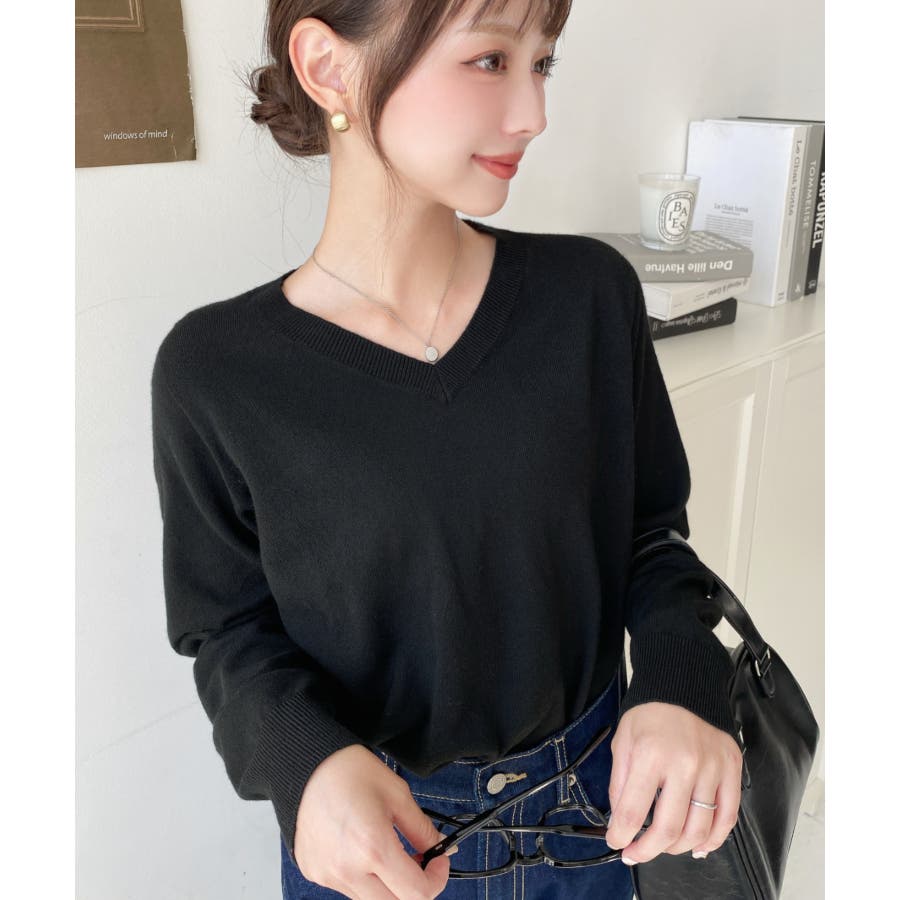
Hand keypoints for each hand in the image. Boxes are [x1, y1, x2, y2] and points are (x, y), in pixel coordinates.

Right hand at [293, 744, 451, 898]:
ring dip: (386, 884)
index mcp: (373, 847)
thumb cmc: (349, 771)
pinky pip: (346, 887)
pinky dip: (361, 876)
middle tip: (418, 863)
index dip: (437, 879)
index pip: (417, 893)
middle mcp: (348, 869)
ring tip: (386, 850)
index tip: (438, 861)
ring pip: (370, 899)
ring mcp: (328, 875)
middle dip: (413, 887)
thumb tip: (441, 848)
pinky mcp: (314, 872)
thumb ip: (422, 829)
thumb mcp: (398, 794)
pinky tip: (360, 848)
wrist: (307, 765)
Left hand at [604, 702, 742, 863]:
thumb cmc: (650, 716)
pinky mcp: (732, 770)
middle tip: (636, 853)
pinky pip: (727, 818)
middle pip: (668, 828)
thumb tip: (620, 822)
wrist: (683, 689)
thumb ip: (620, 784)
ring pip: (698, 830)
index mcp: (651, 755)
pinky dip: (713, 840)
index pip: (633, 811)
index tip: (616, 843)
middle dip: (647, 850)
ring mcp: (712, 769)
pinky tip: (698, 846)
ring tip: (663, 846)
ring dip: (677, 848)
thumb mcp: (623, 742)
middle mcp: (684, 763)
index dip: (621, 836)